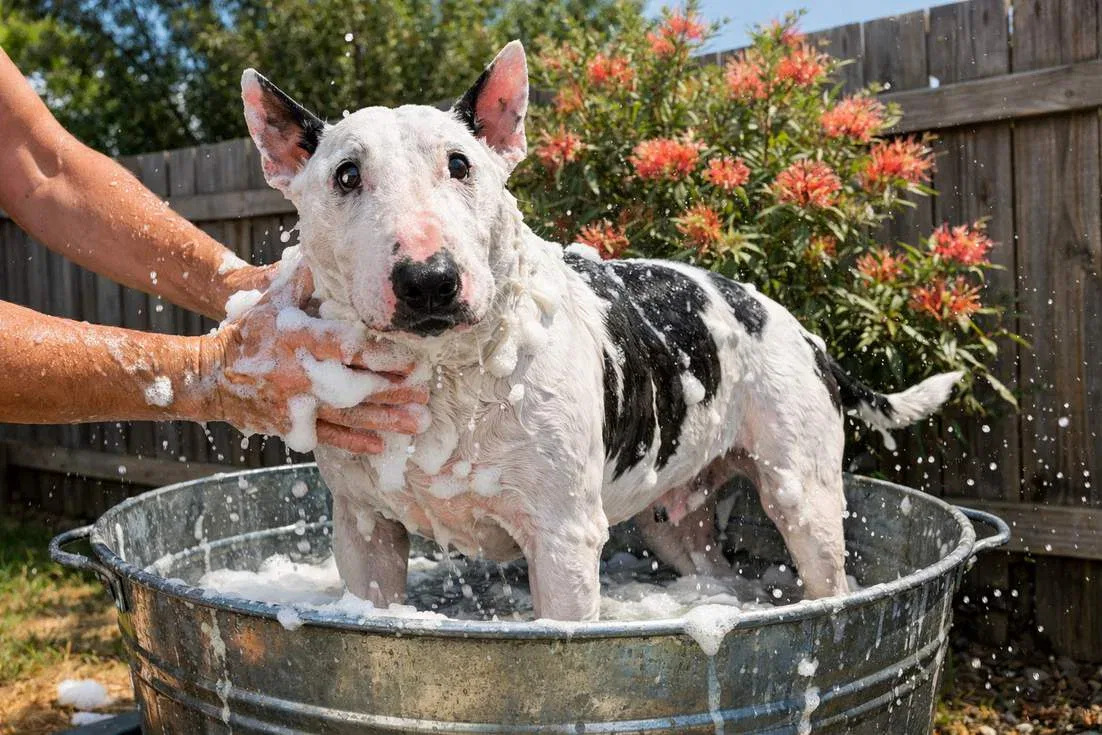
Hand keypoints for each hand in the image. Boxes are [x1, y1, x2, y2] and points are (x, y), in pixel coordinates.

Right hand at [199, 261, 428, 452]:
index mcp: (300, 339)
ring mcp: (295, 403)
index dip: (381, 356)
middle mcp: (299, 373)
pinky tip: (381, 445)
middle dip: (393, 392)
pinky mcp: (290, 424)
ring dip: (385, 421)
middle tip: (426, 397)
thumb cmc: (252, 331)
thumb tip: (329, 250)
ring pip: (347, 415)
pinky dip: (354, 442)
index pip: (348, 348)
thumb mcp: (276, 299)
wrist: (212, 375)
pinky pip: (327, 435)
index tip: (413, 362)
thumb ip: (307, 278)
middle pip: (354, 385)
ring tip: (417, 423)